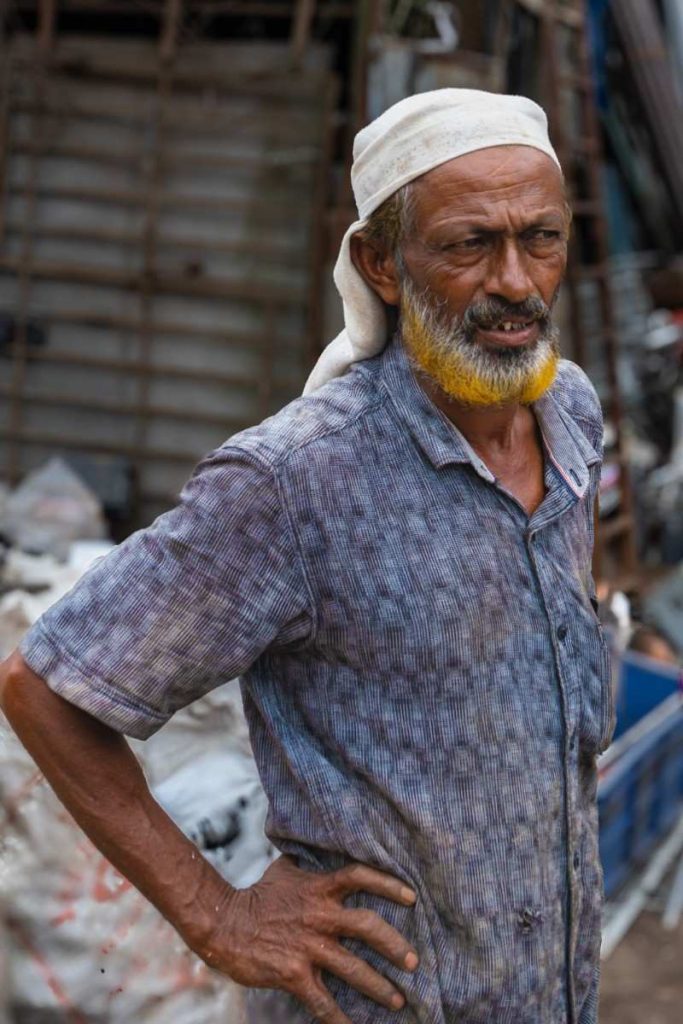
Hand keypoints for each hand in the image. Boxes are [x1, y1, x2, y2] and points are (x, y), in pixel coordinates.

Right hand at [203, 855, 418, 1022]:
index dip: (388, 884)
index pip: (360, 877)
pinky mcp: (294, 974)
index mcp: (319, 888)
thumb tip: (321, 850)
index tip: (412, 897)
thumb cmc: (257, 895)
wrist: (223, 924)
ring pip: (354, 969)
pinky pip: (324, 1002)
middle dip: (395, 945)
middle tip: (413, 962)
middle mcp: (319, 916)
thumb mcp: (285, 870)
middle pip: (368, 926)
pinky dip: (341, 1020)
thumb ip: (310, 866)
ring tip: (398, 1000)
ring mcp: (308, 946)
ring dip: (380, 987)